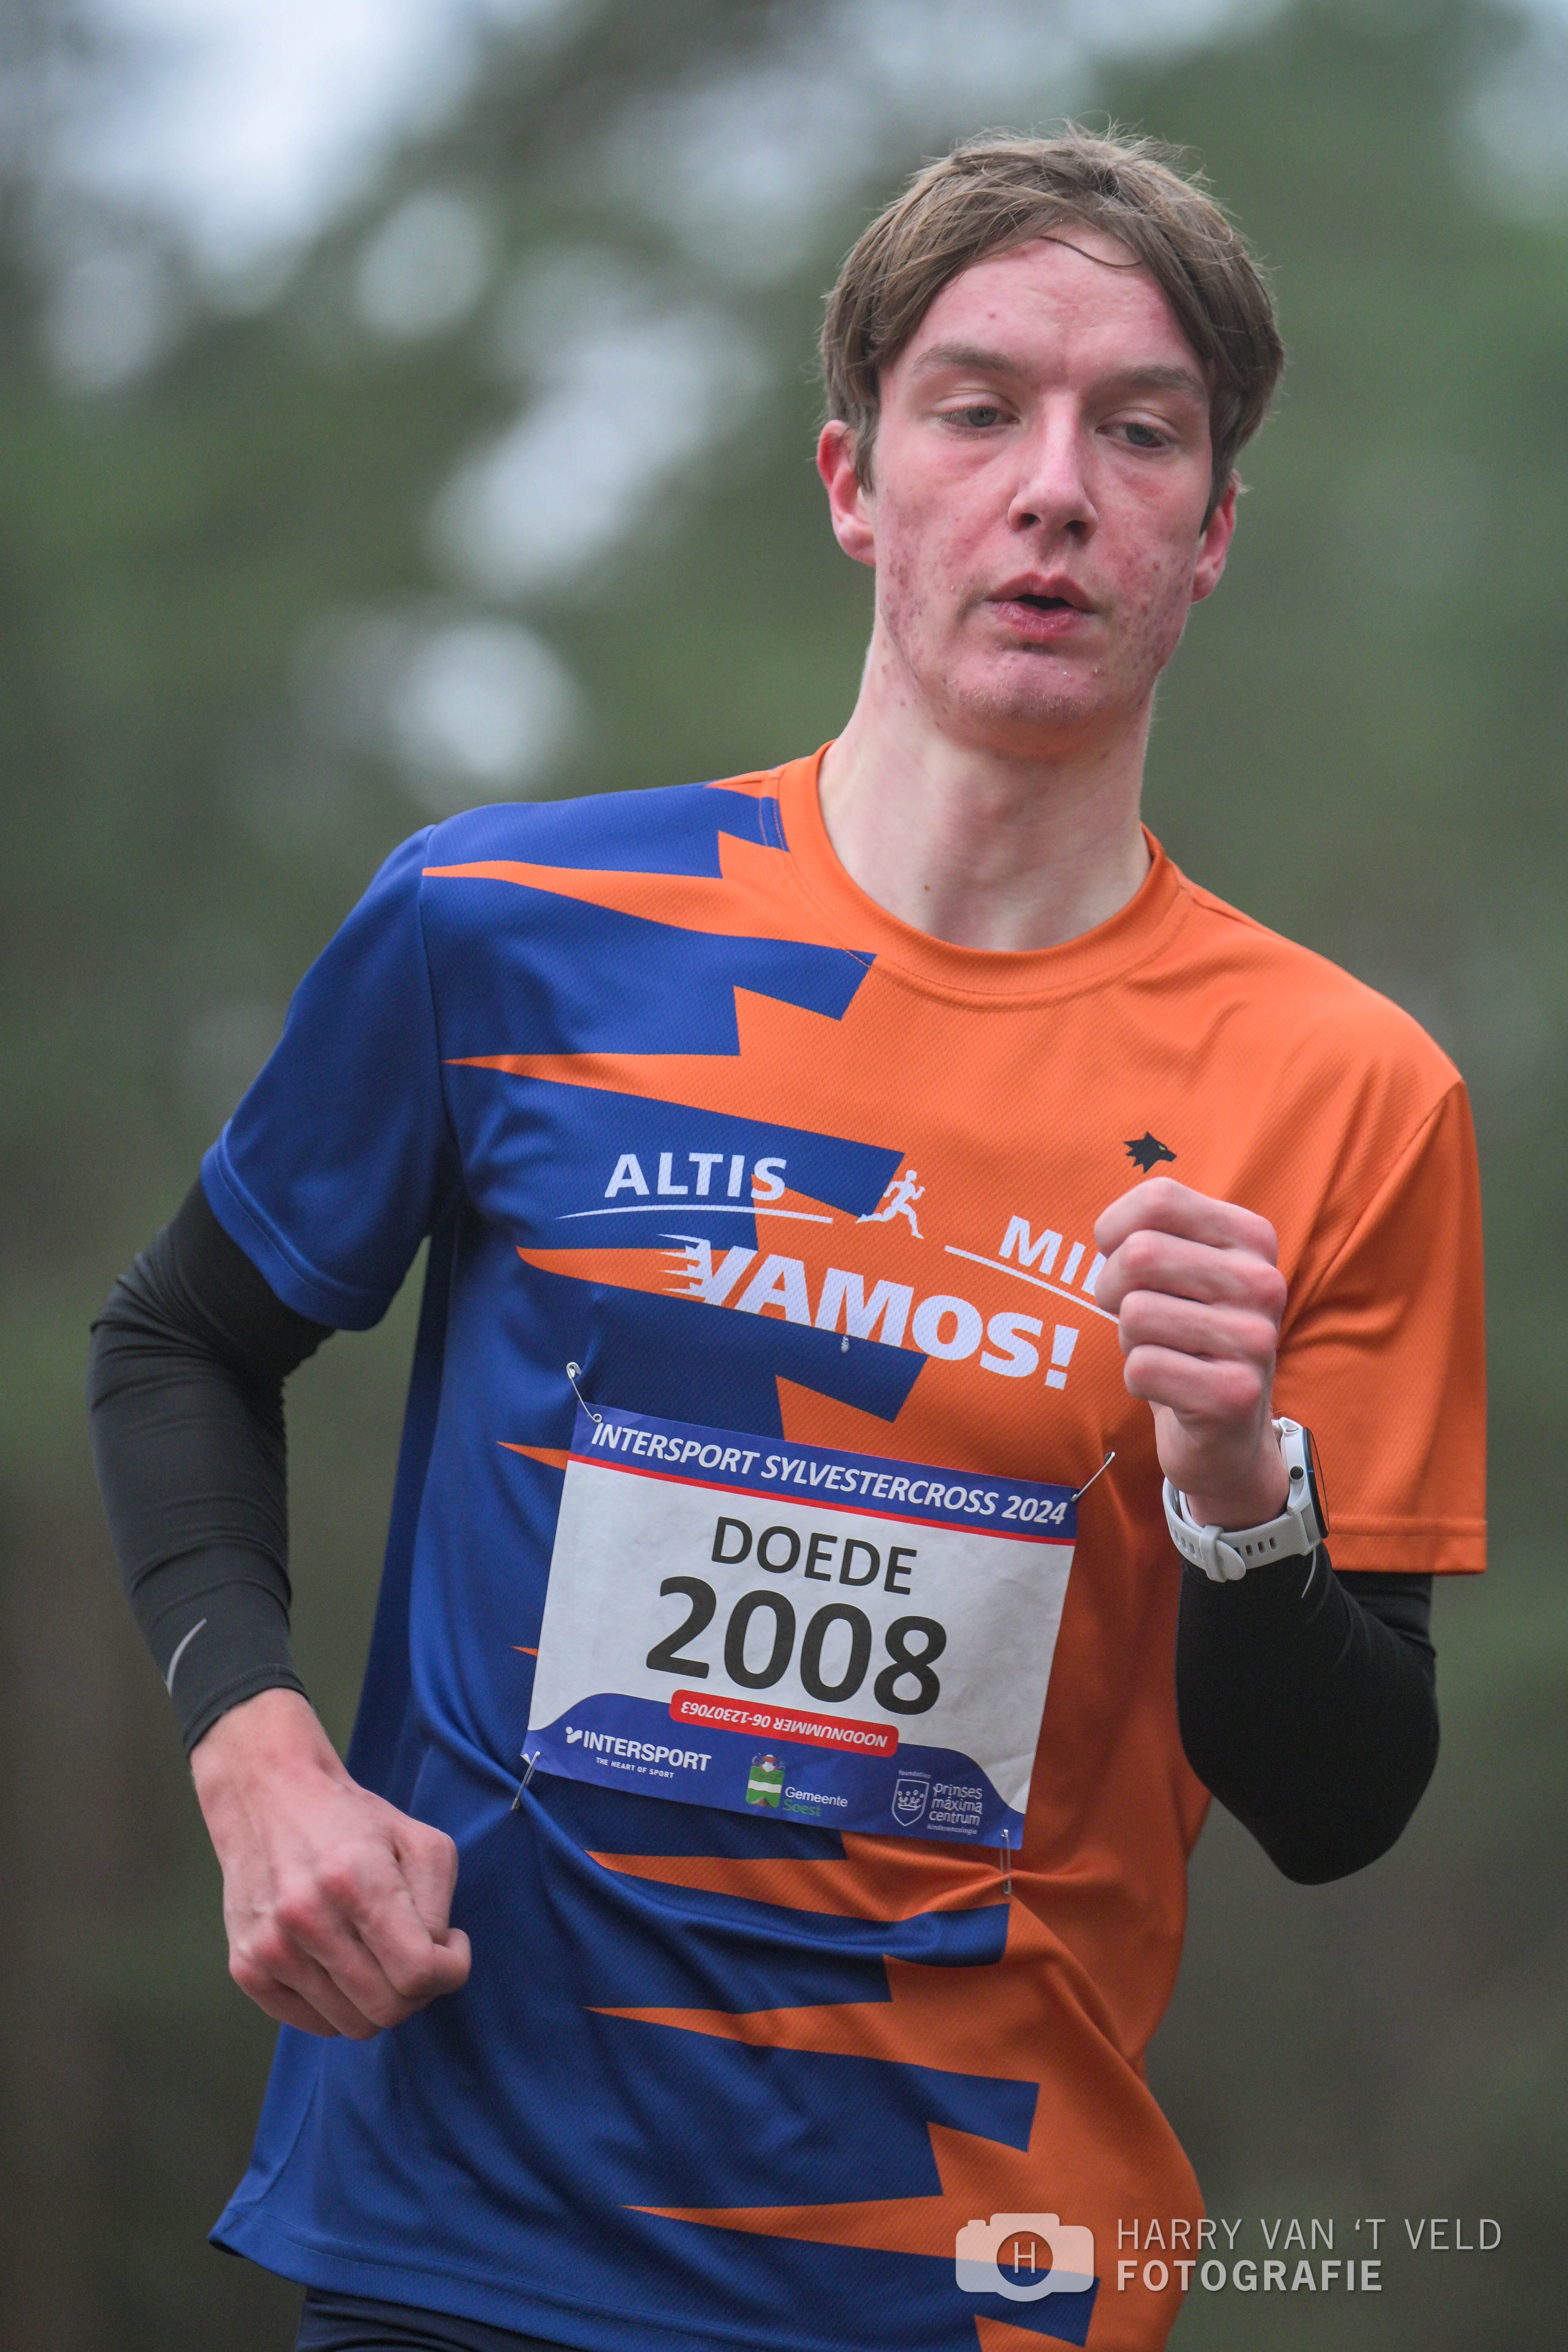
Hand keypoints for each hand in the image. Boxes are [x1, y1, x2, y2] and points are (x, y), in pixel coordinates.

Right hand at [190, 1688, 471, 2038]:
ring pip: (351, 2025)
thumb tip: (433, 1964)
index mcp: (354, 1879)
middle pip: (387, 2010)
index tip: (451, 1943)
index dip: (451, 1969)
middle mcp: (304, 1918)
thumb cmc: (355, 1820)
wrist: (268, 1796)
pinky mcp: (245, 1968)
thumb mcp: (421, 1841)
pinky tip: (344, 1962)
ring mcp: (269, 1948)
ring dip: (380, 1998)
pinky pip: (313, 2024)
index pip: (418, 1972)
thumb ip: (438, 1908)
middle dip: (419, 1991)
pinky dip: (341, 2005)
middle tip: (419, 1953)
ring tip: (380, 1954)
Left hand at [1093, 1176, 1288, 1530]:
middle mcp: (1264, 1282)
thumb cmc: (1186, 1332)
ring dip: (1130, 1339)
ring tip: (1164, 1351)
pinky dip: (1138, 1380)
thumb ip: (1150, 1229)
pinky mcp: (1236, 1396)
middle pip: (1139, 1254)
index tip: (1124, 1260)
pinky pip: (1142, 1368)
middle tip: (1137, 1317)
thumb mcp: (1178, 1266)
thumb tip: (1110, 1233)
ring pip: (1135, 1314)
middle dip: (1113, 1289)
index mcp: (1252, 1237)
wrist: (1226, 1430)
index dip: (1115, 1231)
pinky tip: (1172, 1388)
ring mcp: (1256, 1340)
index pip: (1159, 1198)